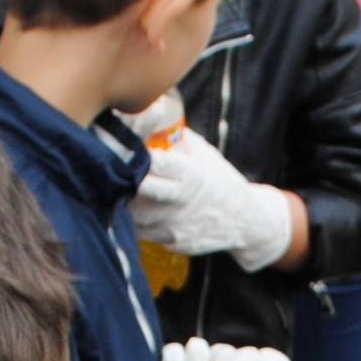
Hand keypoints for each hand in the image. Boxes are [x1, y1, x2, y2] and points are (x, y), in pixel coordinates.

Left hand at [133, 130, 300, 271]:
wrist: (244, 221)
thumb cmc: (221, 181)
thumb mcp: (206, 155)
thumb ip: (179, 140)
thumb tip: (151, 118)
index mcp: (191, 176)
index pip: (157, 162)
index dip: (138, 152)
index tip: (126, 144)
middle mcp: (182, 202)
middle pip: (141, 189)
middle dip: (126, 176)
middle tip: (116, 167)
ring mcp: (176, 225)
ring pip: (136, 214)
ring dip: (126, 199)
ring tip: (121, 187)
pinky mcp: (171, 242)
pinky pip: (144, 230)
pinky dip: (136, 218)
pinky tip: (135, 207)